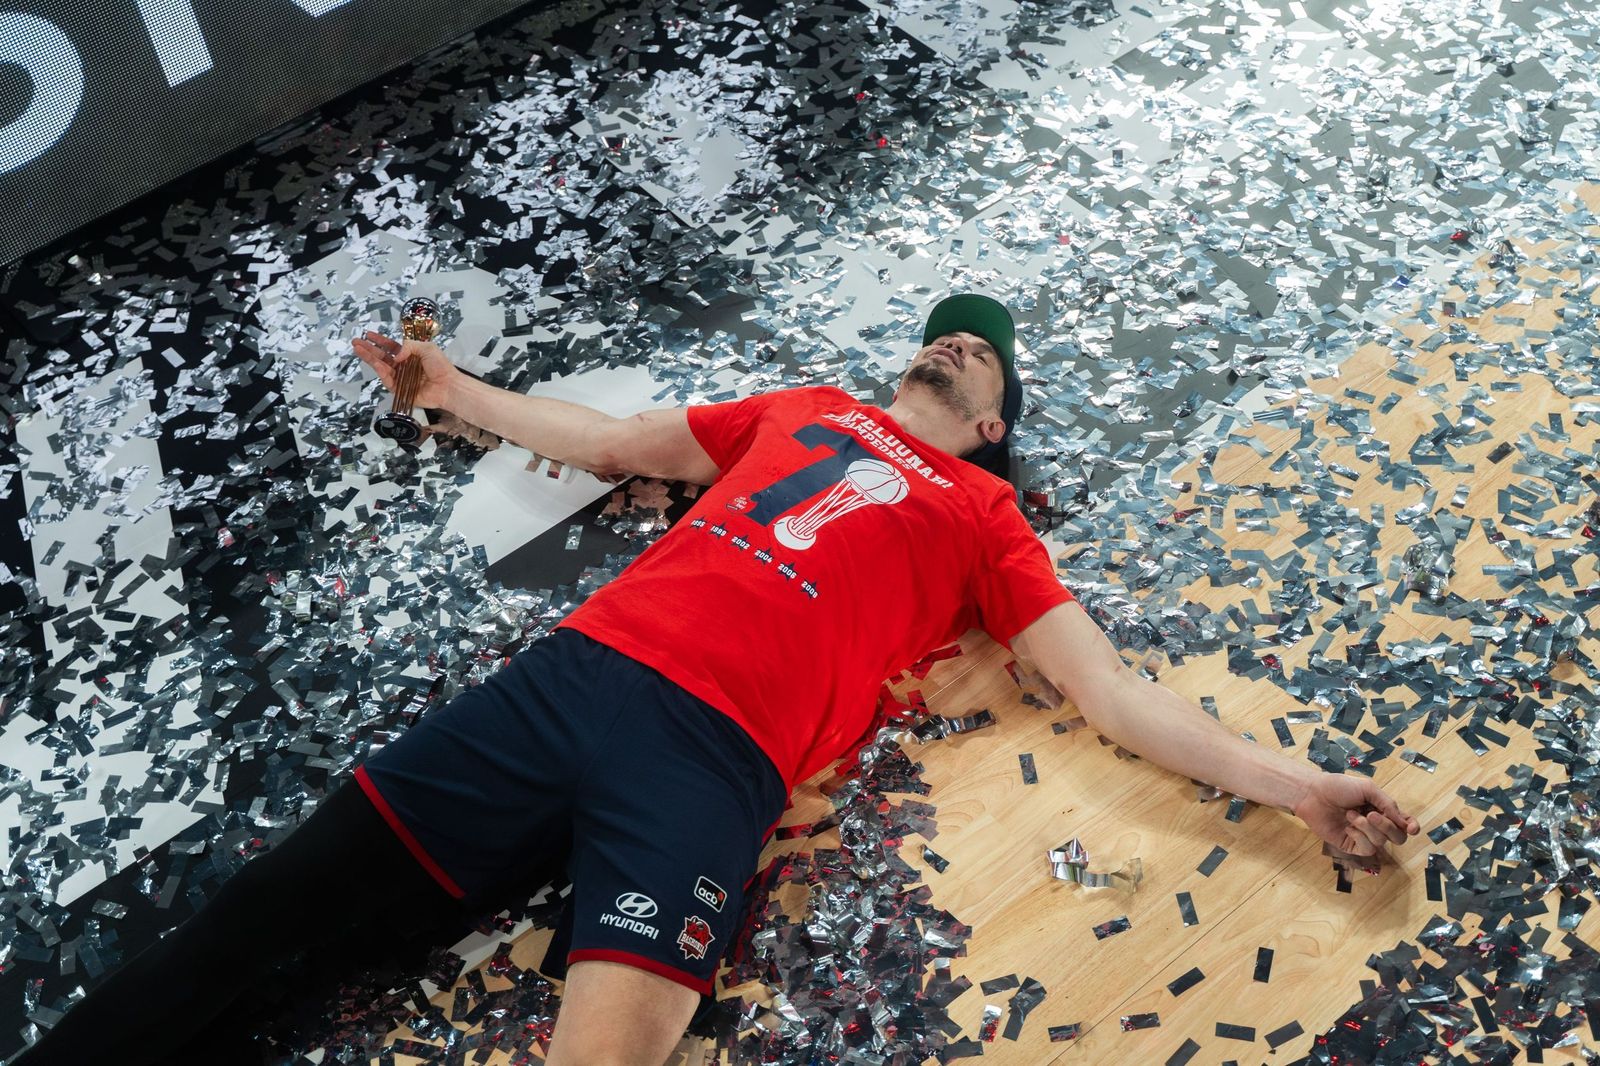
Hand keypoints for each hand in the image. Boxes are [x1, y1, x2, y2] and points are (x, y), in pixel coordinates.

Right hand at [351, 331, 461, 409]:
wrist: (447, 385)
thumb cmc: (440, 366)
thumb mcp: (426, 347)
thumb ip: (409, 346)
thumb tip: (395, 354)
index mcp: (409, 355)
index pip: (390, 347)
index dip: (379, 341)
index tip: (368, 335)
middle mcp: (402, 366)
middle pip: (381, 357)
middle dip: (368, 349)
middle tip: (356, 342)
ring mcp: (400, 378)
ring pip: (381, 367)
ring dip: (369, 358)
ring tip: (359, 349)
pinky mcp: (399, 390)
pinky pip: (388, 380)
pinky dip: (382, 372)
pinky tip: (377, 364)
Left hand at [1291, 772, 1419, 860]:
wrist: (1313, 794)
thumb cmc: (1338, 787)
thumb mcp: (1367, 788)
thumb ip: (1388, 804)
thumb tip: (1405, 823)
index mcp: (1382, 809)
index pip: (1404, 823)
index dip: (1411, 827)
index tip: (1412, 828)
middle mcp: (1376, 825)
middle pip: (1397, 837)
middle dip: (1386, 826)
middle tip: (1370, 814)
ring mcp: (1363, 836)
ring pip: (1381, 843)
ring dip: (1367, 828)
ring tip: (1350, 814)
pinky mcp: (1351, 846)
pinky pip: (1367, 849)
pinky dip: (1360, 837)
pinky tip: (1348, 827)